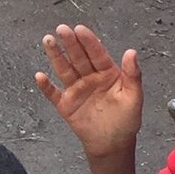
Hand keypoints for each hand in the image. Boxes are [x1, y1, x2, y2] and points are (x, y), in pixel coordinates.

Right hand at [37, 24, 144, 157]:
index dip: (88, 41)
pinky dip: (46, 86)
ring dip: (55, 56)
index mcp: (107, 73)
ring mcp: (76, 90)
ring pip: (64, 69)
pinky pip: (54, 93)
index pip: (97, 54)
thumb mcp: (135, 96)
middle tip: (62, 29)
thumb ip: (133, 74)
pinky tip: (40, 76)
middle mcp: (90, 78)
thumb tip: (132, 52)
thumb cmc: (127, 120)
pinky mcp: (66, 104)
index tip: (80, 29)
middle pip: (78, 57)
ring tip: (48, 41)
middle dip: (70, 43)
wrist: (113, 144)